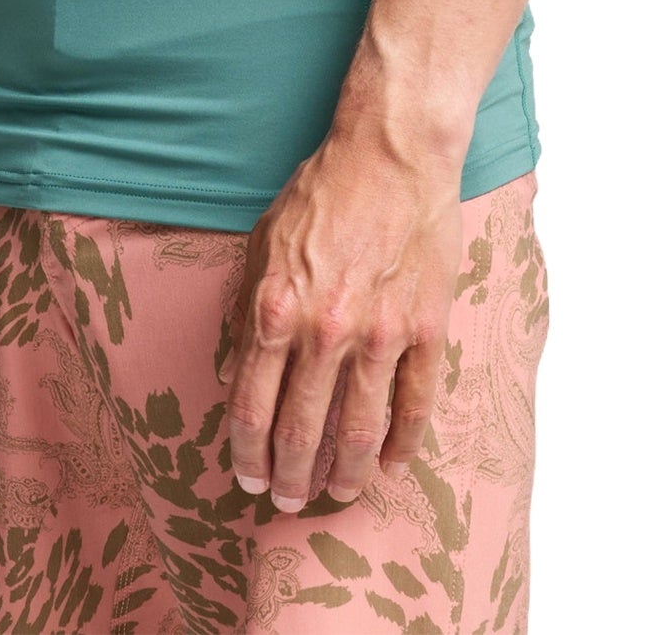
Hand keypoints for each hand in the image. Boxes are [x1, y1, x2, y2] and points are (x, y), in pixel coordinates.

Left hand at [227, 136, 464, 510]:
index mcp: (276, 309)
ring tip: (336, 494)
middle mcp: (324, 330)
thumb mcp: (260, 242)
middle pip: (302, 431)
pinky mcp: (426, 328)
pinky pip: (415, 404)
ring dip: (344, 475)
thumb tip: (228, 375)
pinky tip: (391, 464)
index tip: (247, 478)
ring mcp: (380, 333)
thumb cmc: (321, 192)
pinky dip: (403, 444)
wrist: (392, 153)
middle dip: (290, 478)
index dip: (246, 453)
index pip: (251, 406)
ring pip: (360, 431)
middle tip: (286, 502)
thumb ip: (242, 311)